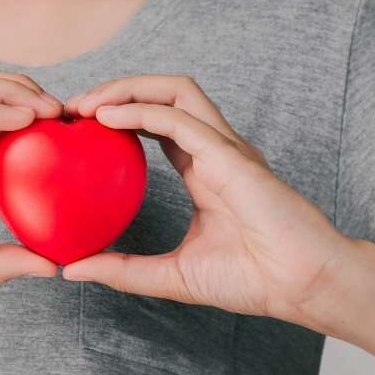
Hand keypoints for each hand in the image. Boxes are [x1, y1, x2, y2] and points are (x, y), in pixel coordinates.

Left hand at [61, 75, 355, 323]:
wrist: (303, 286)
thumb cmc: (252, 279)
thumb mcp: (171, 275)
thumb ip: (122, 270)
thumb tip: (72, 269)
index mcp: (203, 168)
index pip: (156, 123)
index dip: (117, 116)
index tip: (77, 128)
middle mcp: (213, 148)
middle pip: (163, 94)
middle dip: (115, 90)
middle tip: (71, 108)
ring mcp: (224, 147)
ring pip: (174, 91)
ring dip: (125, 88)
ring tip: (85, 105)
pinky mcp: (231, 154)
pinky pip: (180, 119)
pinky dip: (140, 111)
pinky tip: (106, 117)